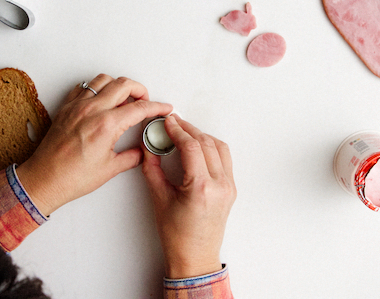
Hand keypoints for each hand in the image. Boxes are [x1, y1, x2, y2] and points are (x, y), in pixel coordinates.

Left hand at [17, 75, 172, 215]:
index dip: (156, 107)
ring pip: (103, 80)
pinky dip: (97, 88)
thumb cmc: (72, 177)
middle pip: (123, 84)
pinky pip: (84, 87)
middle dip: (140, 90)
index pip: (139, 107)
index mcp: (106, 125)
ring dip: (118, 85)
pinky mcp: (66, 107)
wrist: (44, 180)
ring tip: (124, 98)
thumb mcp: (110, 169)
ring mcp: (77, 106)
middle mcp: (91, 110)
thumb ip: (131, 156)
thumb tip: (141, 152)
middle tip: (145, 101)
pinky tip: (101, 100)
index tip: (164, 108)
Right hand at [141, 115, 235, 278]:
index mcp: (201, 188)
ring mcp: (228, 187)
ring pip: (219, 147)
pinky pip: (224, 158)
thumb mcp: (159, 199)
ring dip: (201, 136)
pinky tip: (198, 146)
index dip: (178, 130)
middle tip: (173, 123)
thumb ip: (152, 168)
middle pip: (206, 143)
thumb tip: (149, 147)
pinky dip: (211, 147)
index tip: (167, 122)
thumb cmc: (177, 235)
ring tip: (184, 132)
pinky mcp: (231, 189)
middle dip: (188, 129)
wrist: (195, 257)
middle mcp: (219, 185)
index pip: (191, 146)